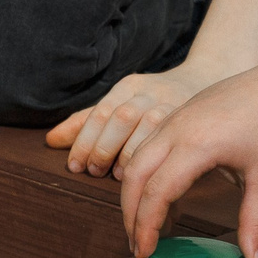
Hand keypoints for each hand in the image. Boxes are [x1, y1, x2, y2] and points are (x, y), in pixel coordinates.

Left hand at [47, 60, 222, 178]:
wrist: (207, 80)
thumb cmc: (154, 101)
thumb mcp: (122, 103)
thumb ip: (88, 122)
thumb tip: (50, 141)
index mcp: (129, 87)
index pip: (100, 111)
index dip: (84, 139)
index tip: (74, 166)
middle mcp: (150, 93)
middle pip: (120, 116)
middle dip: (103, 146)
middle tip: (92, 172)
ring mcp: (174, 104)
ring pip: (146, 126)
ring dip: (128, 153)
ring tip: (117, 177)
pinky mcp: (194, 119)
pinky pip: (173, 138)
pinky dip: (156, 156)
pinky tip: (147, 174)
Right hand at [120, 35, 257, 257]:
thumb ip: (256, 222)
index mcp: (196, 146)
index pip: (157, 192)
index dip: (147, 226)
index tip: (146, 252)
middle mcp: (176, 129)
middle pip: (134, 175)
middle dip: (129, 213)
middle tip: (138, 245)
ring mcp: (174, 118)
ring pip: (136, 158)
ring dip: (131, 193)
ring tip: (142, 224)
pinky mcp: (178, 114)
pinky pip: (147, 145)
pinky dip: (142, 173)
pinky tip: (157, 192)